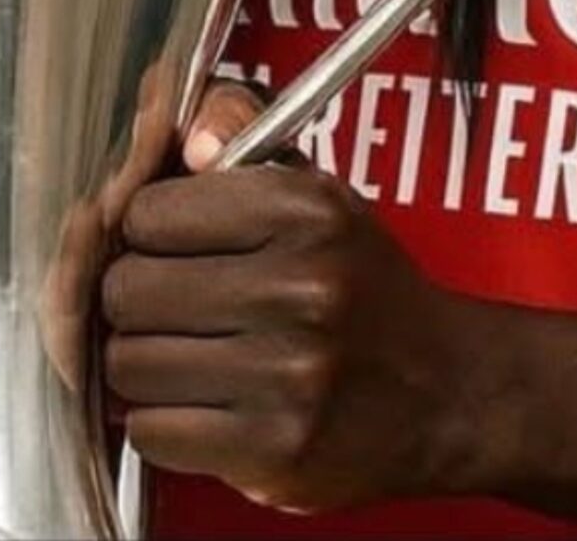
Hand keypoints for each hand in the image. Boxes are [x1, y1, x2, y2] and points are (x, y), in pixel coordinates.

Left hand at [102, 80, 483, 513]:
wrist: (450, 393)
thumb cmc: (359, 285)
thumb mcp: (312, 187)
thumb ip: (234, 124)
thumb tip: (188, 140)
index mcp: (302, 210)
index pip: (145, 213)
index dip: (144, 232)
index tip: (166, 247)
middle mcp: (300, 289)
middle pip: (126, 291)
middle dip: (132, 301)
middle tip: (165, 308)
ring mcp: (290, 376)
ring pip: (128, 364)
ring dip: (141, 366)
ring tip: (183, 357)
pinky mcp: (277, 452)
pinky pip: (152, 434)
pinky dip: (159, 424)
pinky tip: (198, 407)